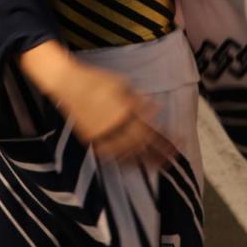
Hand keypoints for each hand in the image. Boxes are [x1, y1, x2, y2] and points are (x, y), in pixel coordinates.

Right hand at [20, 41, 175, 166]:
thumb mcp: (121, 83)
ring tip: (158, 166)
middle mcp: (115, 124)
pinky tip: (132, 164)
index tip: (179, 144)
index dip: (165, 138)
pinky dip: (122, 159)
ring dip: (143, 159)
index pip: (150, 129)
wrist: (68, 84)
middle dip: (158, 154)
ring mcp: (102, 133)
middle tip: (173, 160)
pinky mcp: (91, 138)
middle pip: (141, 144)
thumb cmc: (96, 80)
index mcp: (125, 110)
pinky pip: (109, 153)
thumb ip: (138, 99)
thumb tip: (156, 108)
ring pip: (126, 152)